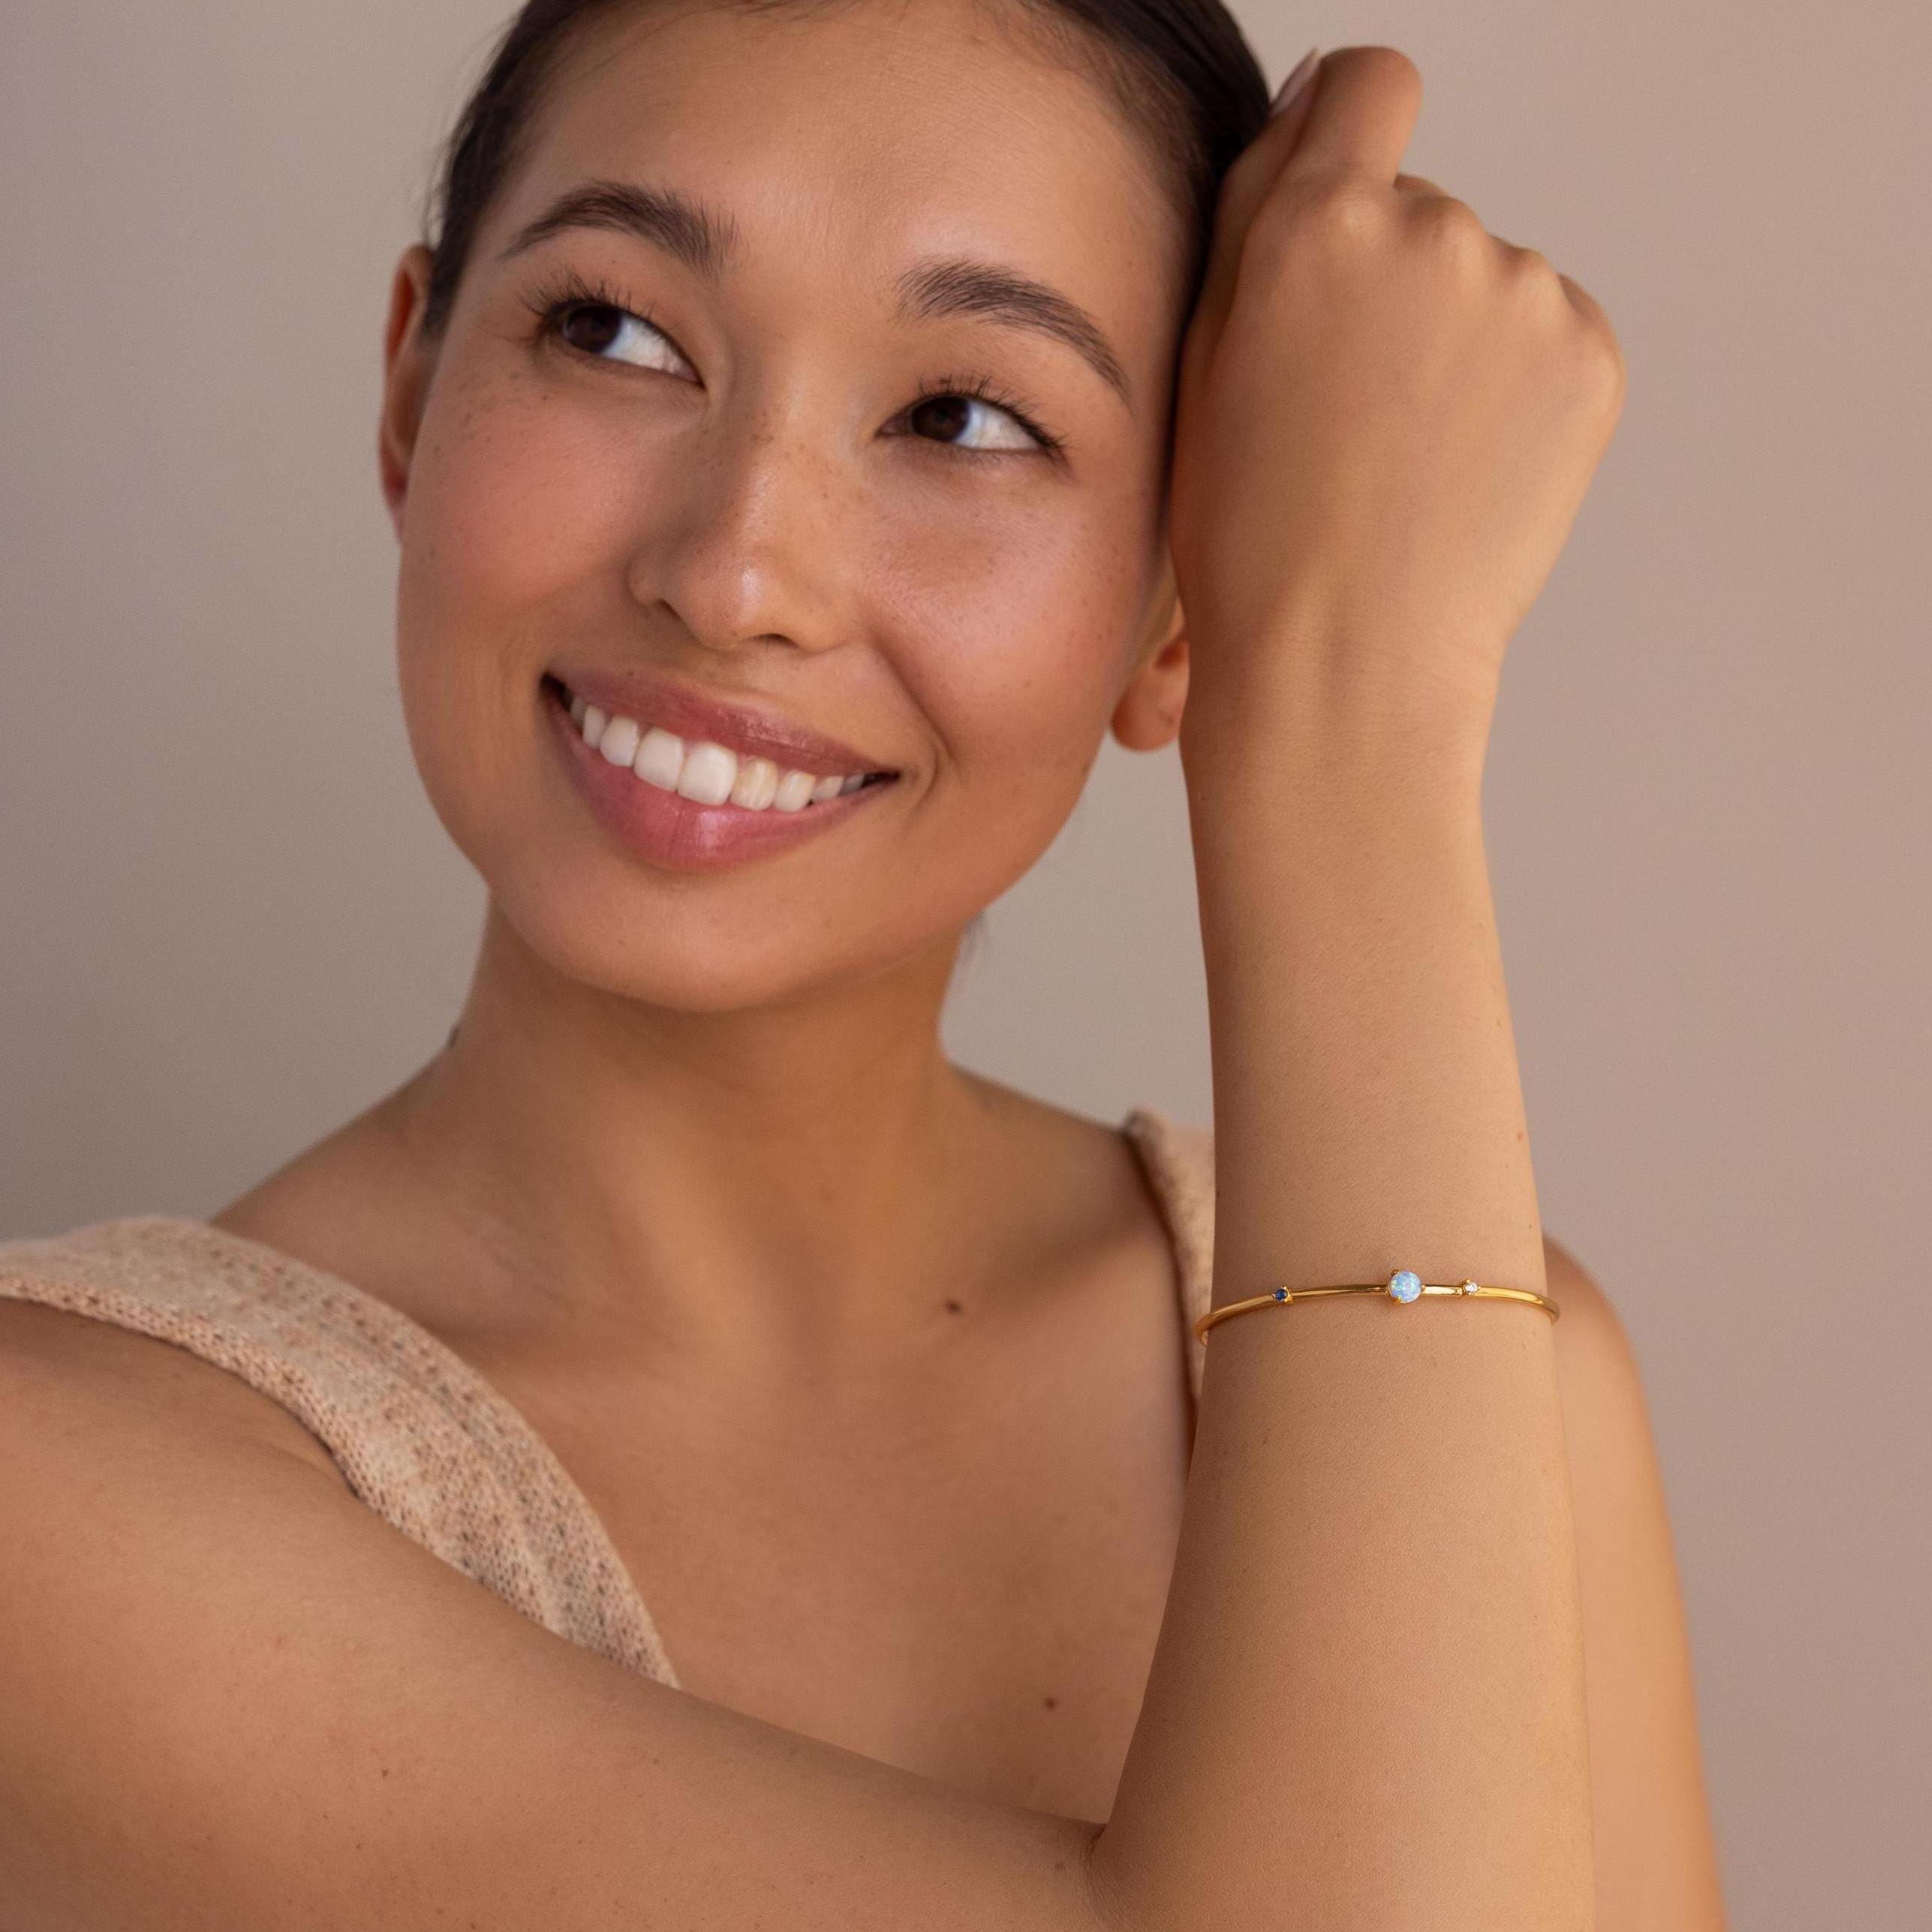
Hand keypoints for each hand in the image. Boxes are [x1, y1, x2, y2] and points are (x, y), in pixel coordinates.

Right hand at [1168, 47, 1627, 768]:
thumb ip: (1257, 206)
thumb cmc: (1249, 539)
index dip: (1350, 135)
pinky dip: (1511, 391)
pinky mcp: (1588, 355)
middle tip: (1343, 417)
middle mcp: (1435, 232)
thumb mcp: (1201, 362)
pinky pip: (1545, 336)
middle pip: (1419, 212)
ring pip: (1483, 282)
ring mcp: (1526, 293)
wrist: (1342, 666)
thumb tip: (1320, 92)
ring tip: (1401, 463)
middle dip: (1385, 288)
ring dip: (1450, 345)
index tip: (1343, 212)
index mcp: (1318, 226)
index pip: (1367, 87)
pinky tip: (1457, 472)